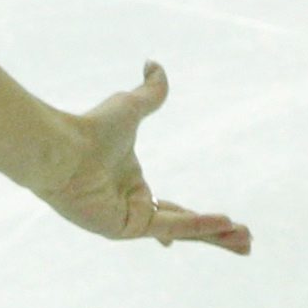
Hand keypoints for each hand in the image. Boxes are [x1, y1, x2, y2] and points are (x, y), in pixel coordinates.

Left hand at [37, 62, 252, 254]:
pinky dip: (197, 225)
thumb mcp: (129, 106)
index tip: (216, 224)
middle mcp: (130, 206)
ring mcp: (126, 220)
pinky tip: (225, 223)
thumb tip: (154, 64)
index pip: (170, 209)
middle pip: (182, 226)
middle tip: (247, 242)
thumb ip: (149, 92)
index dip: (192, 219)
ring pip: (181, 231)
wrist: (61, 147)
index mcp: (131, 186)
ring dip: (214, 237)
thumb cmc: (89, 128)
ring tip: (247, 243)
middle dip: (215, 236)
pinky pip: (169, 227)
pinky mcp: (124, 228)